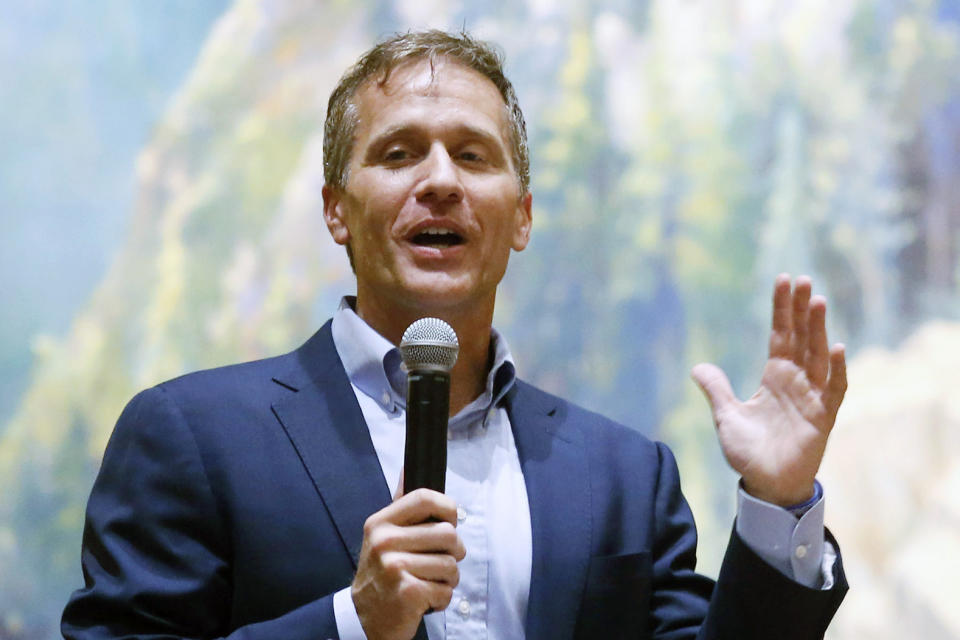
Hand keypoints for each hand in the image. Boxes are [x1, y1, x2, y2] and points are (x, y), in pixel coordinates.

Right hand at [352, 487, 465, 639]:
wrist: (363, 617)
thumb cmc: (381, 573)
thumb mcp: (382, 535)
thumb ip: (400, 505)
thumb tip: (407, 468)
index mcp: (381, 522)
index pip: (424, 497)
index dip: (447, 508)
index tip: (449, 522)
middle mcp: (384, 541)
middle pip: (447, 533)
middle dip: (454, 552)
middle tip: (440, 562)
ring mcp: (395, 566)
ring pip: (451, 565)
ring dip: (448, 579)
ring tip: (430, 582)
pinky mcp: (407, 592)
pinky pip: (445, 590)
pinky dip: (441, 599)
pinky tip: (424, 599)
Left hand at [691, 274, 846, 505]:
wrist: (765, 486)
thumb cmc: (749, 452)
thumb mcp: (726, 416)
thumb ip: (716, 390)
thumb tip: (697, 366)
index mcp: (774, 377)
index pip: (780, 334)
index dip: (782, 308)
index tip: (784, 280)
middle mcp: (796, 381)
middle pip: (801, 338)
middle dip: (802, 309)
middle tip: (804, 279)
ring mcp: (811, 398)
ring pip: (818, 356)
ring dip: (819, 330)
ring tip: (817, 301)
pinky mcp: (822, 418)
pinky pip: (833, 390)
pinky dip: (836, 370)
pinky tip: (837, 349)